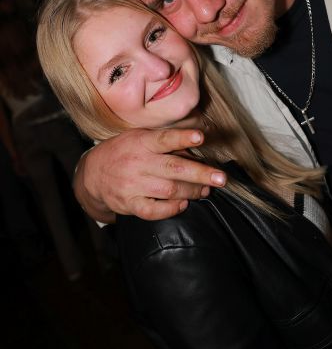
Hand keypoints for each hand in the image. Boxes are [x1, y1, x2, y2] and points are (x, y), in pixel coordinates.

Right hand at [74, 128, 225, 222]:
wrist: (93, 173)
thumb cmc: (125, 151)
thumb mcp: (141, 137)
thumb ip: (166, 142)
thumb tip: (197, 146)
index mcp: (143, 142)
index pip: (165, 138)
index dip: (183, 138)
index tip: (201, 137)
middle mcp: (138, 162)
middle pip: (174, 168)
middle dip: (201, 174)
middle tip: (221, 179)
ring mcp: (133, 184)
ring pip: (168, 190)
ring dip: (192, 191)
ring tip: (205, 190)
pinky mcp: (129, 203)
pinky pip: (153, 210)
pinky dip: (170, 209)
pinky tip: (183, 204)